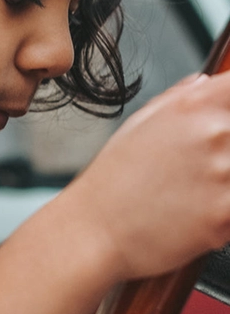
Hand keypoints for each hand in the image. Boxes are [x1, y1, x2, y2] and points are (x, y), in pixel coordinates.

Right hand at [64, 71, 229, 281]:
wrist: (96, 230)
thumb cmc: (113, 179)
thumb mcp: (139, 122)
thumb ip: (181, 98)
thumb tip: (205, 83)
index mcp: (193, 105)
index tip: (226, 115)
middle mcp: (213, 132)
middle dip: (226, 150)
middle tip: (201, 166)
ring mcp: (224, 173)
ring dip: (225, 180)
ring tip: (195, 191)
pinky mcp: (227, 212)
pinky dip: (222, 211)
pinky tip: (197, 213)